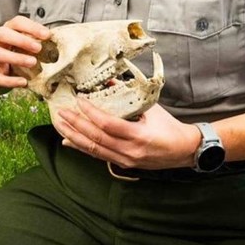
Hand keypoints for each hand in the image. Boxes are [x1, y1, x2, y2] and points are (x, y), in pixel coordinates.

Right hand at [0, 15, 50, 89]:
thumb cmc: (16, 49)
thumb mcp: (25, 41)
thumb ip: (36, 39)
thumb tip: (53, 40)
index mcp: (8, 29)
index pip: (17, 22)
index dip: (32, 27)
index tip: (47, 35)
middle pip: (3, 34)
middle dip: (21, 40)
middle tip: (39, 48)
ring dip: (16, 58)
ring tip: (33, 62)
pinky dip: (10, 81)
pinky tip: (23, 82)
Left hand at [55, 99, 200, 170]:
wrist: (184, 151)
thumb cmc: (169, 127)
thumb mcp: (151, 107)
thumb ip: (128, 96)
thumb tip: (108, 81)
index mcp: (139, 135)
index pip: (108, 125)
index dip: (91, 112)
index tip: (79, 100)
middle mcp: (129, 151)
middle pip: (96, 138)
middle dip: (76, 124)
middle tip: (61, 111)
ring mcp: (125, 160)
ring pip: (94, 150)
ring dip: (75, 136)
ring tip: (60, 125)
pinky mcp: (123, 164)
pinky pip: (98, 156)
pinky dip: (82, 148)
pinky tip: (69, 141)